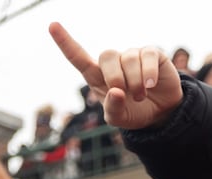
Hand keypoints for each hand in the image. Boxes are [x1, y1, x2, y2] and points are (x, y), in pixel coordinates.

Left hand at [51, 22, 182, 131]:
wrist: (159, 113)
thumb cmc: (132, 113)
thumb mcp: (118, 118)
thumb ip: (113, 108)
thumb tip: (115, 91)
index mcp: (97, 76)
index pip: (78, 57)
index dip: (65, 42)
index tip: (52, 26)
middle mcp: (113, 62)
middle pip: (106, 55)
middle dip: (114, 77)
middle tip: (123, 93)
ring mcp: (132, 55)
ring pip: (128, 59)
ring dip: (135, 82)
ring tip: (140, 95)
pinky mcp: (152, 53)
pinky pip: (147, 55)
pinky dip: (148, 73)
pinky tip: (150, 84)